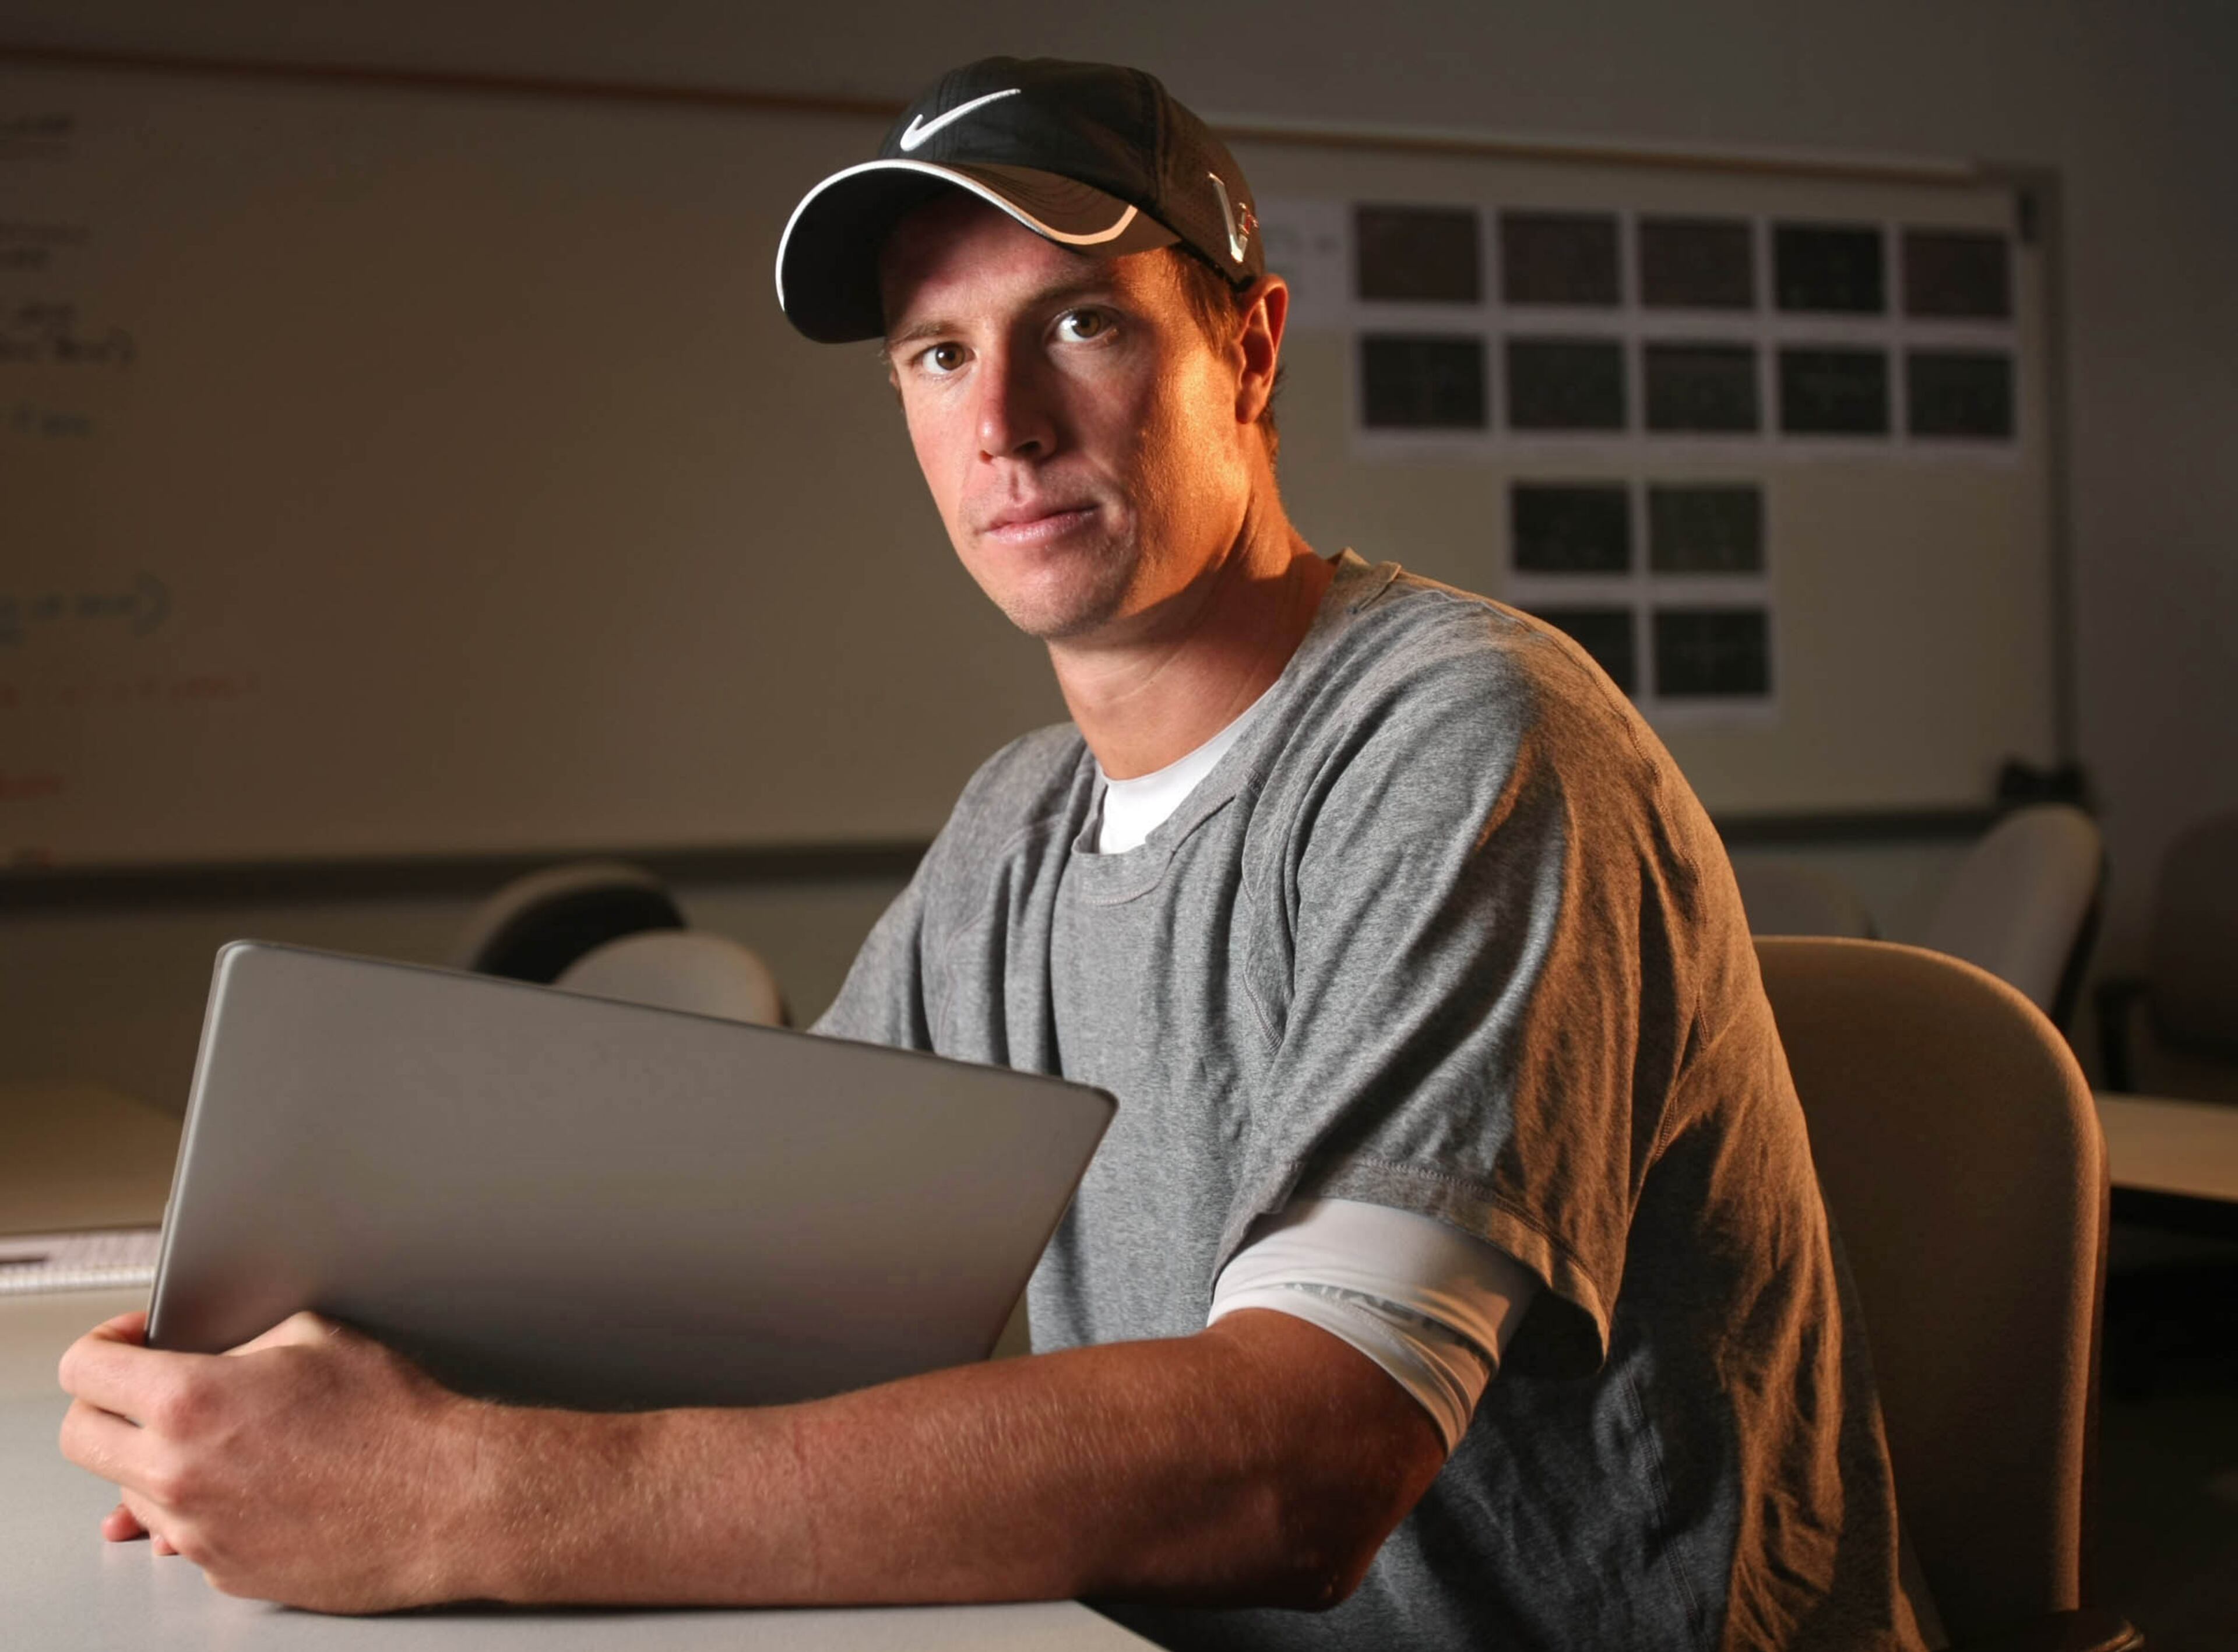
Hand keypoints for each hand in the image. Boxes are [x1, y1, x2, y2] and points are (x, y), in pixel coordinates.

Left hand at [57, 1309, 498, 1611]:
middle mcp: (178, 1472)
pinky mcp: (225, 1571)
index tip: (128, 1345)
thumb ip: (238, 1342)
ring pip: (131, 1492)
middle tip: (149, 1393)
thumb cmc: (396, 1419)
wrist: (447, 1498)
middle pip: (82, 1438)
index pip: (82, 1372)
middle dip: (108, 1407)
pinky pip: (185, 1534)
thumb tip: (208, 1351)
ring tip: (231, 1439)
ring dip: (160, 1461)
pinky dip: (205, 1507)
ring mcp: (197, 1531)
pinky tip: (260, 1482)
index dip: (102, 1347)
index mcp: (190, 1401)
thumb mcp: (314, 1336)